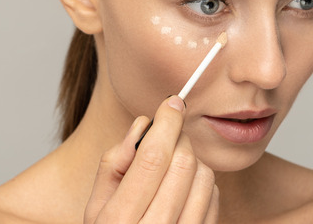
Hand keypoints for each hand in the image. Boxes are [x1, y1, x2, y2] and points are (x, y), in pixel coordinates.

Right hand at [84, 95, 218, 222]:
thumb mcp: (96, 206)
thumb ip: (114, 163)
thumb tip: (143, 125)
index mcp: (118, 221)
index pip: (152, 157)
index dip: (166, 121)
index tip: (173, 101)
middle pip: (182, 163)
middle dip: (179, 138)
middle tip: (169, 134)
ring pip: (204, 177)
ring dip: (192, 160)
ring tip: (173, 167)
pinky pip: (215, 198)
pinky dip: (203, 183)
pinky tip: (184, 189)